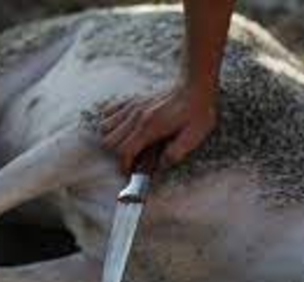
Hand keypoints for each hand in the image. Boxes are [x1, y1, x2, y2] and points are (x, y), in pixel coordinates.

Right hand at [100, 84, 217, 172]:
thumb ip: (176, 152)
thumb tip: (161, 167)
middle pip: (110, 140)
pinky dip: (111, 120)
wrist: (195, 85)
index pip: (124, 151)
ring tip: (127, 144)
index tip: (129, 173)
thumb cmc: (197, 112)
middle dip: (116, 154)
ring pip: (105, 126)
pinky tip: (123, 127)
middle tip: (131, 159)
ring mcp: (133, 105)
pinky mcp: (134, 98)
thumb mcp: (194, 136)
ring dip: (112, 138)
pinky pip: (109, 109)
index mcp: (150, 127)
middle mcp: (136, 116)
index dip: (124, 166)